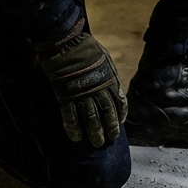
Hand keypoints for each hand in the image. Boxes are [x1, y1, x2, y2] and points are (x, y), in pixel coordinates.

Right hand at [35, 23, 126, 147]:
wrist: (67, 43)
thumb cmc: (87, 48)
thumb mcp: (105, 58)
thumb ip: (109, 73)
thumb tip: (112, 83)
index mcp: (110, 81)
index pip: (119, 102)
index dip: (120, 115)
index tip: (120, 123)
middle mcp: (98, 90)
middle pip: (108, 114)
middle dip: (110, 128)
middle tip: (111, 140)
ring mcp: (82, 94)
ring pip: (91, 119)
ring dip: (95, 132)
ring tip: (97, 144)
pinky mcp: (66, 96)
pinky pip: (70, 116)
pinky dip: (73, 128)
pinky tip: (76, 138)